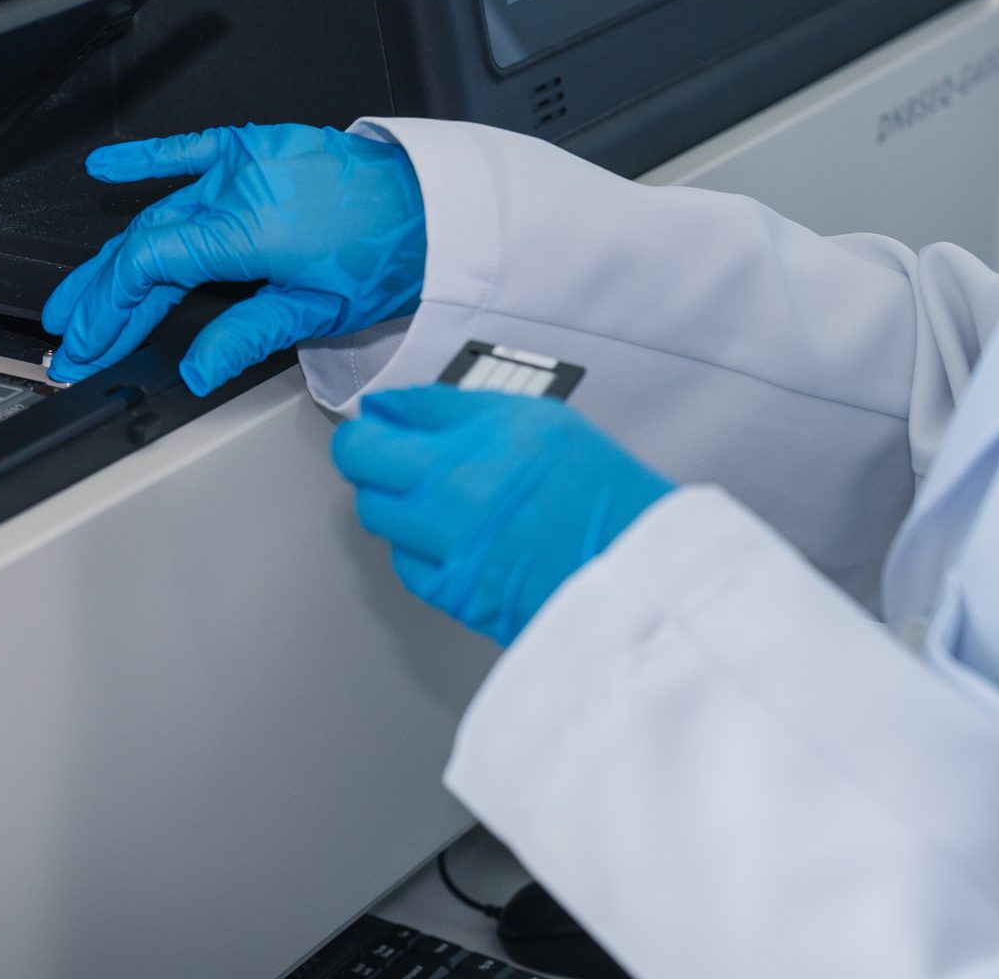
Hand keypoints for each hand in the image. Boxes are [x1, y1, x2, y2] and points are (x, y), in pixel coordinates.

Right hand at [42, 124, 426, 395]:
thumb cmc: (385, 256)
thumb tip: (194, 371)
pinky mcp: (255, 148)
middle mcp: (236, 192)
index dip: (108, 311)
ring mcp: (243, 166)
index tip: (86, 345)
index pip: (148, 269)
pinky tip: (105, 170)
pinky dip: (145, 161)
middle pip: (143, 245)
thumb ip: (245, 337)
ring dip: (115, 254)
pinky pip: (188, 149)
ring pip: (159, 212)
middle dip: (100, 298)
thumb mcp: (316, 311)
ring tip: (80, 291)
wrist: (432, 206)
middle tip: (71, 338)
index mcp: (246, 233)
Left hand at [332, 386, 675, 645]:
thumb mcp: (539, 421)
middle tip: (393, 454)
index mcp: (473, 443)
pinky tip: (449, 537)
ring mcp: (444, 546)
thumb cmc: (602, 494)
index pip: (382, 421)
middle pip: (360, 463)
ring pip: (376, 513)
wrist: (638, 572)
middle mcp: (449, 493)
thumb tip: (394, 407)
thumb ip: (457, 410)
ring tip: (433, 496)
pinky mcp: (450, 591)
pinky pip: (404, 560)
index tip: (384, 422)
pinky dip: (415, 547)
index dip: (376, 420)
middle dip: (367, 454)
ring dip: (392, 500)